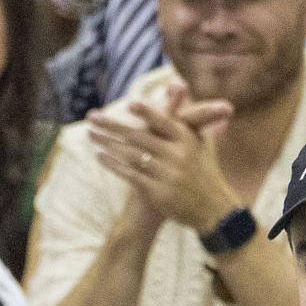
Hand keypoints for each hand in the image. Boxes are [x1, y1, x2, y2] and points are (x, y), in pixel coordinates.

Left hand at [87, 81, 237, 233]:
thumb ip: (191, 122)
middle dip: (113, 126)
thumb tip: (184, 94)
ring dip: (108, 143)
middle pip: (139, 136)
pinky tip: (100, 156)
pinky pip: (131, 175)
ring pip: (132, 155)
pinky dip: (114, 165)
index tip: (128, 104)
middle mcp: (177, 155)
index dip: (147, 112)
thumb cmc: (206, 174)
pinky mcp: (159, 192)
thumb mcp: (203, 145)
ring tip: (91, 134)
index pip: (164, 122)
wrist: (214, 211)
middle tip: (93, 117)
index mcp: (187, 140)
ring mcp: (167, 174)